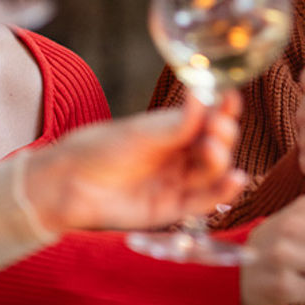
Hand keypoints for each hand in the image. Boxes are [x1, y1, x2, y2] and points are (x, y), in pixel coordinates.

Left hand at [23, 92, 246, 232]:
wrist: (70, 184)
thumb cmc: (102, 149)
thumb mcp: (143, 132)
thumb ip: (177, 123)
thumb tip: (204, 97)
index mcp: (176, 129)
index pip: (210, 117)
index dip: (224, 110)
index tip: (231, 100)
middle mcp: (181, 154)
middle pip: (216, 145)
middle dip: (222, 136)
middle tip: (216, 130)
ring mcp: (178, 181)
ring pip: (213, 172)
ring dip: (221, 160)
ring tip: (212, 150)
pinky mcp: (173, 208)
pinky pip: (204, 202)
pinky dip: (223, 192)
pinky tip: (235, 181)